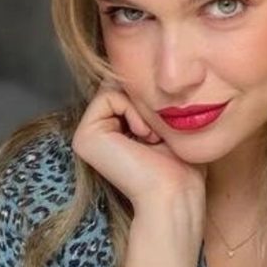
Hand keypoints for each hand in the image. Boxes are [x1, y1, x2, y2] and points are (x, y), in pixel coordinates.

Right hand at [72, 79, 206, 211]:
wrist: (175, 192)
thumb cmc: (182, 164)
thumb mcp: (172, 124)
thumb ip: (157, 100)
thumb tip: (159, 74)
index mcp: (116, 131)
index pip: (132, 89)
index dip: (153, 96)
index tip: (166, 128)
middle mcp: (99, 132)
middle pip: (122, 85)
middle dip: (146, 99)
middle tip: (159, 132)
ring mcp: (88, 135)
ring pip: (116, 88)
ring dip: (142, 107)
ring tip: (153, 137)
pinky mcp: (84, 136)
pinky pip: (109, 96)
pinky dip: (132, 109)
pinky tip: (143, 135)